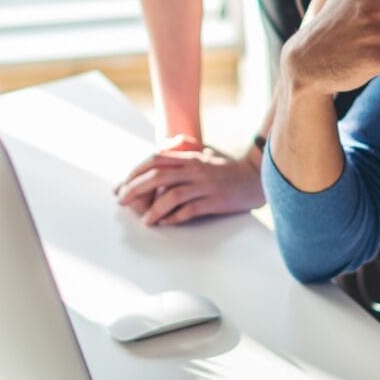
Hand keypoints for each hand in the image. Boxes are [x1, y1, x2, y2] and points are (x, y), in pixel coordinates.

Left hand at [114, 141, 262, 225]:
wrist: (256, 177)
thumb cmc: (227, 169)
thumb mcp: (202, 157)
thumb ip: (181, 158)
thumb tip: (155, 165)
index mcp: (188, 157)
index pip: (154, 160)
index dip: (135, 172)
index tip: (122, 184)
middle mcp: (194, 169)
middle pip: (157, 176)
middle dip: (135, 189)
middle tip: (122, 200)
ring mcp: (204, 185)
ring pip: (171, 195)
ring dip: (154, 209)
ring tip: (144, 220)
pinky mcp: (214, 201)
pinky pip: (189, 210)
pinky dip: (174, 217)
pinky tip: (165, 223)